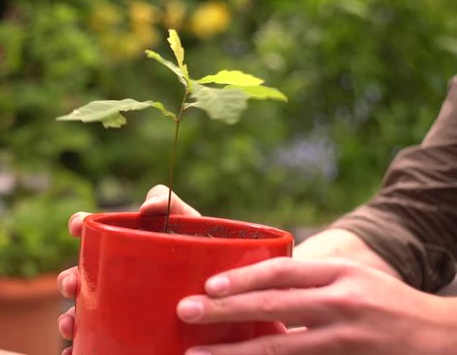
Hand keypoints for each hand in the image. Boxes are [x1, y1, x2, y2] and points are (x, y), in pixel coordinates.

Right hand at [57, 185, 199, 354]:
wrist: (225, 294)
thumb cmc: (204, 252)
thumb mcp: (190, 226)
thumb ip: (171, 206)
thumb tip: (147, 207)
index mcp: (124, 244)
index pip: (93, 230)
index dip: (79, 223)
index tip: (76, 226)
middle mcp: (114, 276)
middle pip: (79, 275)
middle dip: (68, 279)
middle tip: (72, 284)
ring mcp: (118, 305)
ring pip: (82, 312)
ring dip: (68, 318)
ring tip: (69, 324)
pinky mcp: (127, 332)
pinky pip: (96, 343)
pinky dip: (79, 349)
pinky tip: (73, 353)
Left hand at [177, 257, 456, 354]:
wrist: (441, 337)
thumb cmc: (386, 302)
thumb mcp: (352, 277)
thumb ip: (310, 278)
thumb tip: (255, 280)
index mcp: (339, 274)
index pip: (283, 271)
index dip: (243, 277)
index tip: (209, 284)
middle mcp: (342, 304)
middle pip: (274, 307)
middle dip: (226, 310)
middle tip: (187, 311)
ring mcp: (346, 342)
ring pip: (280, 350)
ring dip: (235, 354)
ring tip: (198, 354)